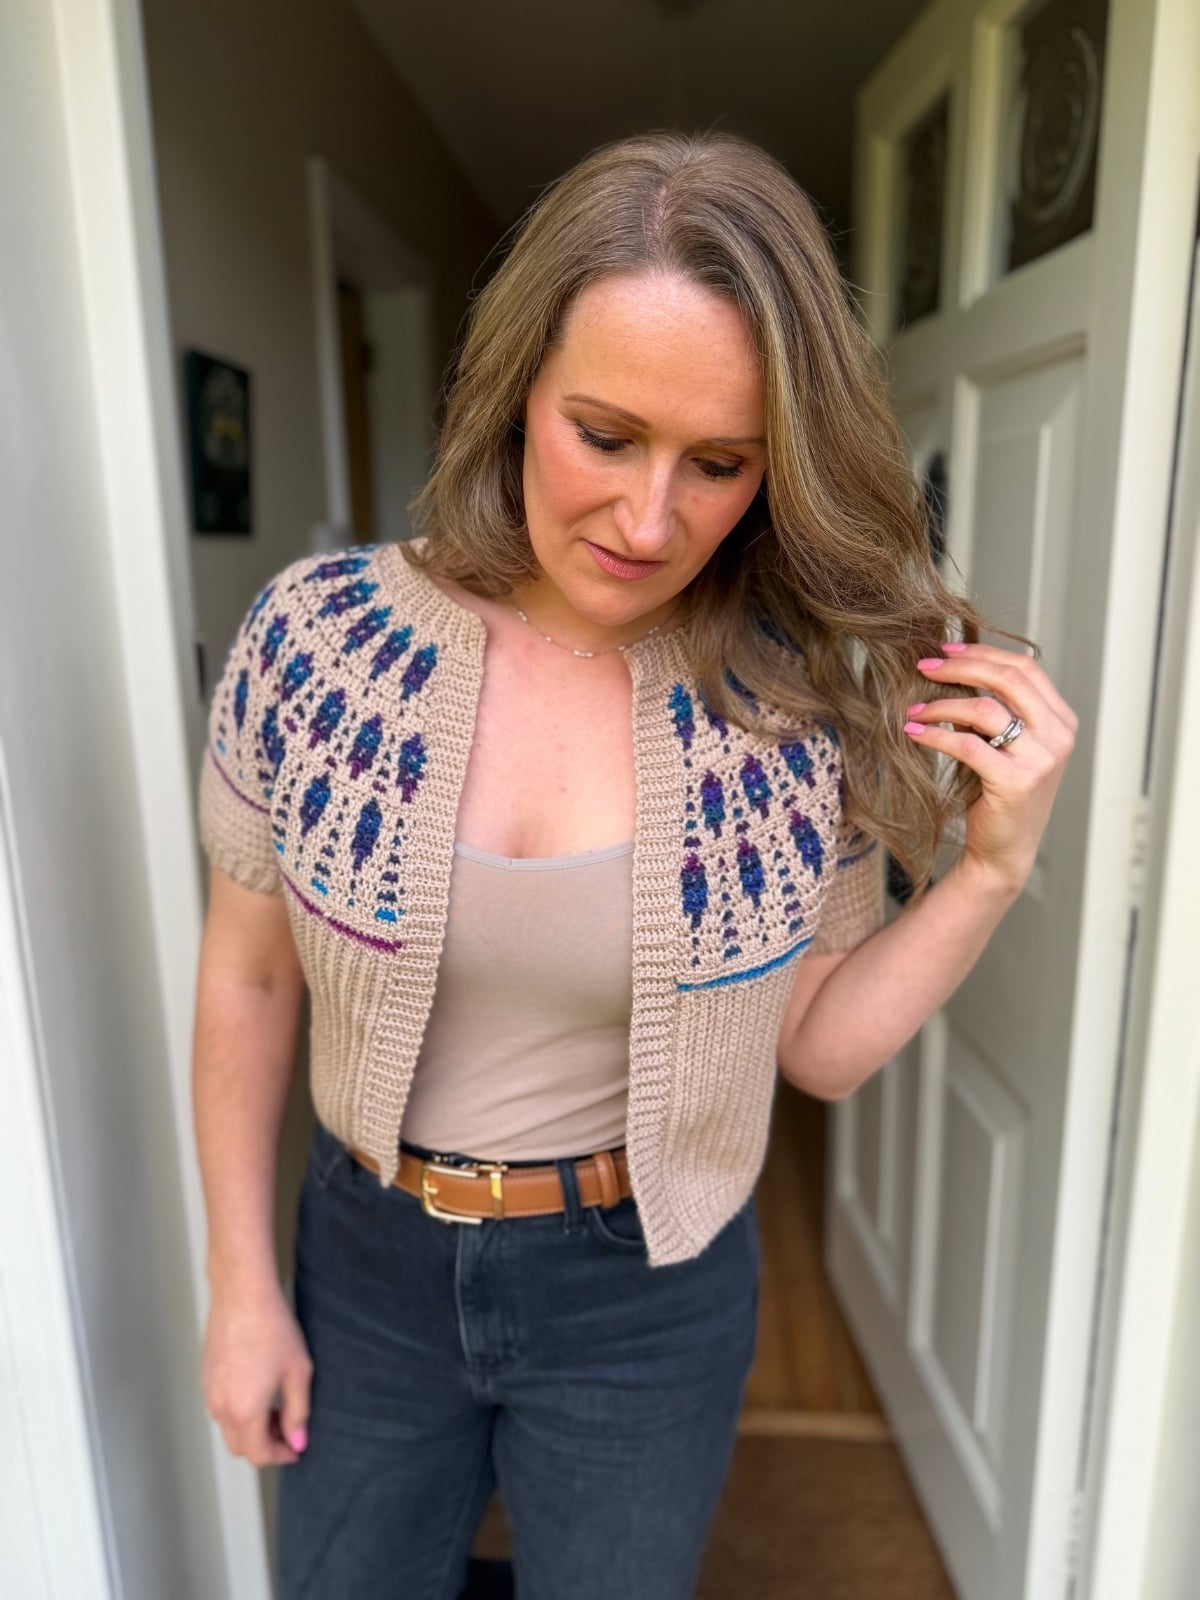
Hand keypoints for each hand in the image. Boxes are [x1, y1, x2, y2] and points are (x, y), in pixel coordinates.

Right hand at [201, 1277, 312, 1466]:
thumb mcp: (297, 1373)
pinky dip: (239, 1412)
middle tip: (289, 1429)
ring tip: (277, 1408)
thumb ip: (299, 1413)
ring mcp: (209, 1393)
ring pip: (229, 1429)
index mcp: (244, 1412)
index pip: (260, 1455)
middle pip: (241, 1447)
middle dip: (266, 1446)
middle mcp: (220, 1408)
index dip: (282, 1455)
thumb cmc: (272, 1329)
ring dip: (252, 1429)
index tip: (297, 1448)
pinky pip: (221, 1408)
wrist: (242, 1295)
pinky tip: (259, 1390)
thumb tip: (298, 1441)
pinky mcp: (205, 1377)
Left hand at [902, 642, 1077, 892]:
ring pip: (985, 709)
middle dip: (961, 667)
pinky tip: (914, 732)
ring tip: (912, 709)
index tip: (947, 650)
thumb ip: (995, 710)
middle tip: (923, 666)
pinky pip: (967, 744)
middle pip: (1008, 679)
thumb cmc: (1000, 795)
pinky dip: (936, 734)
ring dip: (941, 704)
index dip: (984, 653)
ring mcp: (1041, 759)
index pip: (1025, 668)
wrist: (1005, 850)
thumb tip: (952, 670)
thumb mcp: (1005, 745)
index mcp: (1061, 721)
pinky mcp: (1016, 781)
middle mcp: (1059, 736)